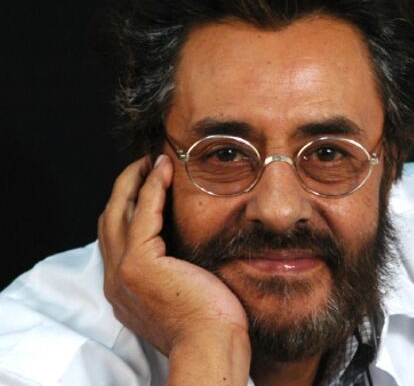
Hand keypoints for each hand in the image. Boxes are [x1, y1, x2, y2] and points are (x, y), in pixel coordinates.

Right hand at [98, 155, 250, 382]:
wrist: (212, 344)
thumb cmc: (212, 325)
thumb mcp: (188, 291)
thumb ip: (180, 270)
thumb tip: (196, 250)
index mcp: (125, 289)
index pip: (119, 239)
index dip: (130, 208)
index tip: (148, 184)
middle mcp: (116, 280)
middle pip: (110, 220)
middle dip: (126, 188)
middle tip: (145, 163)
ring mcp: (123, 272)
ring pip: (119, 211)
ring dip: (135, 180)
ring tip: (153, 159)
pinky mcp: (139, 264)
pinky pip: (142, 213)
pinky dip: (152, 186)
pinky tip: (164, 168)